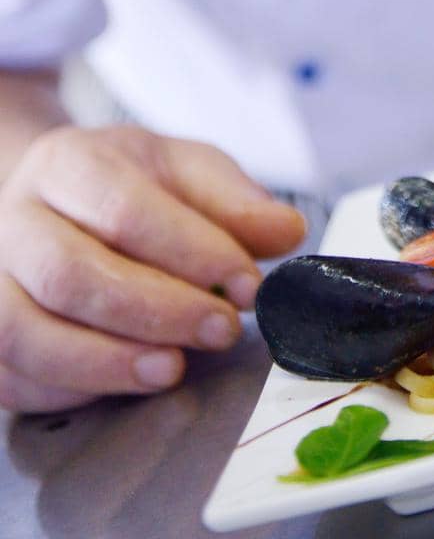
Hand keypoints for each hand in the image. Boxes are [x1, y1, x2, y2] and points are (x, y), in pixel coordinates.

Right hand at [0, 124, 305, 412]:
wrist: (54, 205)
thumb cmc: (125, 188)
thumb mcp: (185, 172)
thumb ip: (235, 202)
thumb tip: (287, 232)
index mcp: (67, 162)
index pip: (123, 208)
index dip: (190, 250)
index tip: (247, 282)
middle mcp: (16, 219)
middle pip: (69, 274)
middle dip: (155, 310)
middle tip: (221, 330)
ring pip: (28, 332)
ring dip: (108, 361)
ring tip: (175, 368)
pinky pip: (14, 377)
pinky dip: (74, 389)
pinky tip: (129, 381)